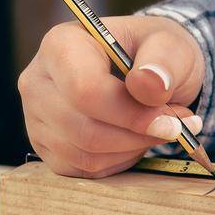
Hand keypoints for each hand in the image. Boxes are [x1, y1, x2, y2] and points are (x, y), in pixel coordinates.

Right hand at [18, 14, 206, 177]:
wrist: (148, 70)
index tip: (172, 121)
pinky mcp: (48, 148)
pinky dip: (120, 160)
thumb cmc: (156, 53)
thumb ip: (164, 61)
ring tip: (161, 127)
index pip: (84, 91)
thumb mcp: (172, 44)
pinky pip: (85, 169)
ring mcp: (37, 118)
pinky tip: (136, 138)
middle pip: (84, 129)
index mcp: (61, 45)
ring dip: (133, 147)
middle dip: (138, 134)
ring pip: (86, 154)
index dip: (131, 114)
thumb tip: (149, 84)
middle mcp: (38, 82)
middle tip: (177, 126)